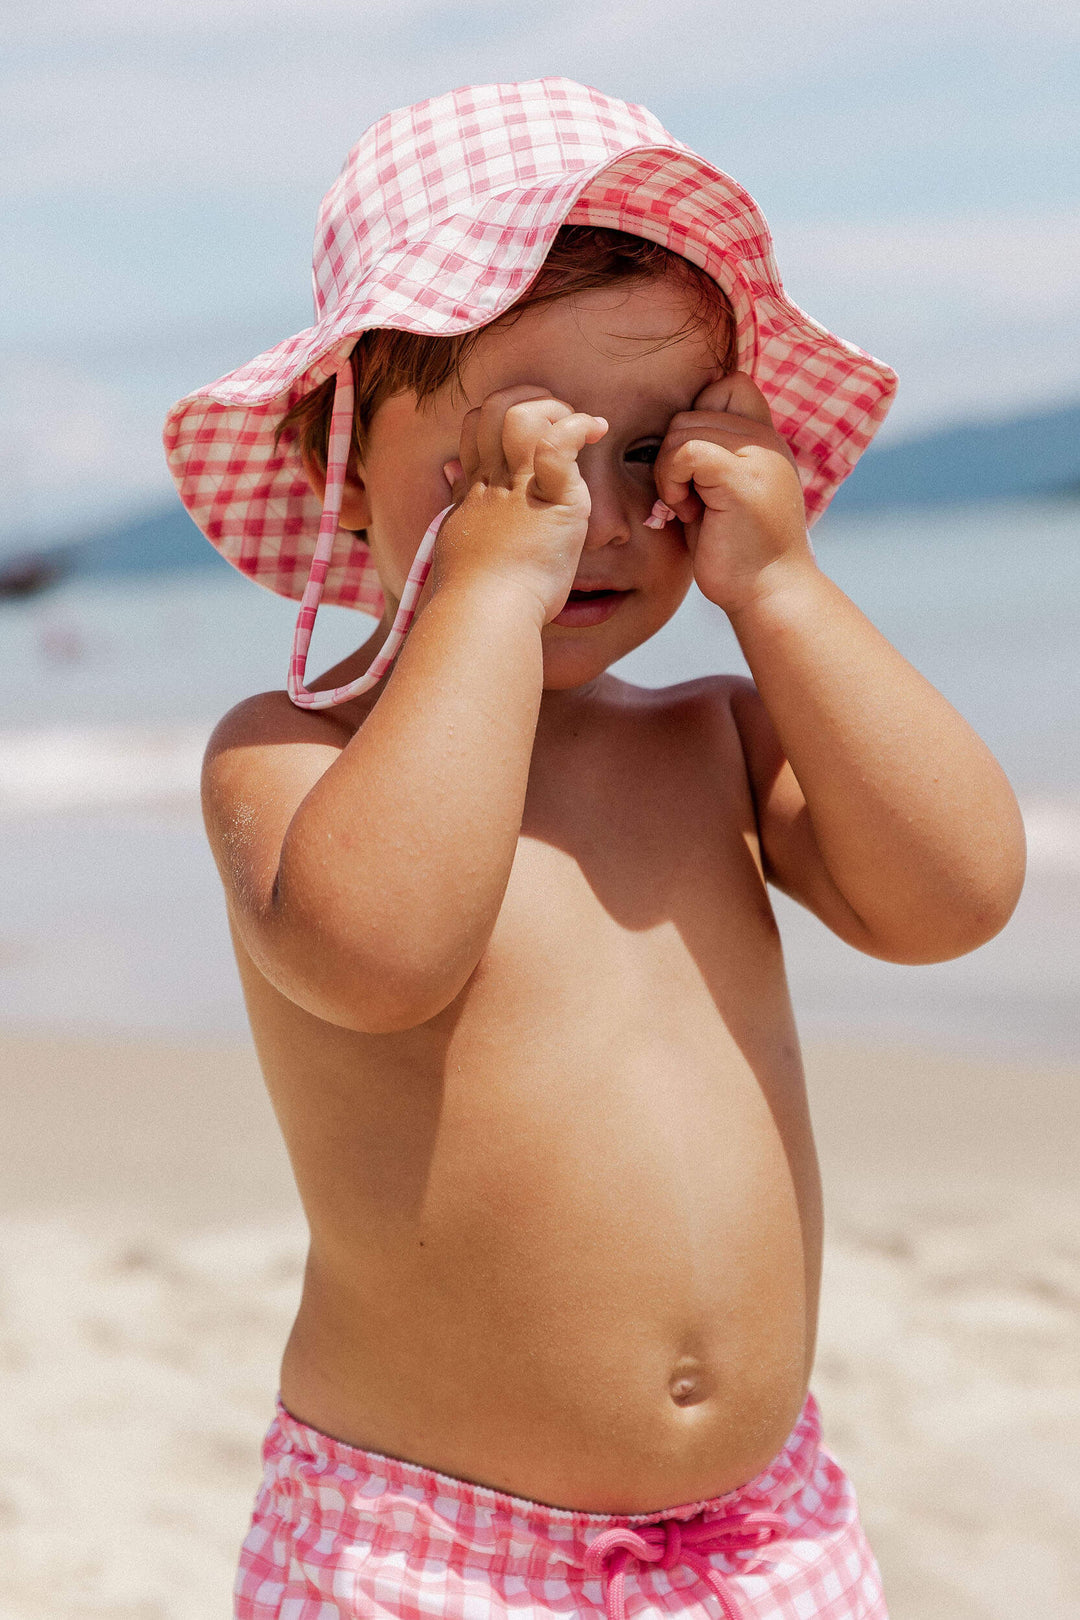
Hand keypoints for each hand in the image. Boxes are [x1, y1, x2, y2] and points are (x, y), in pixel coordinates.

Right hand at [431, 384, 607, 624]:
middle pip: (493, 409)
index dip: (500, 420)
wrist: (484, 614)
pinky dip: (579, 426)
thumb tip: (455, 489)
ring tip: (582, 428)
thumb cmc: (475, 598)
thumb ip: (462, 516)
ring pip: (521, 415)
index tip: (529, 441)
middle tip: (559, 424)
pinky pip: (559, 443)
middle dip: (529, 401)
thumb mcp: (459, 547)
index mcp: (475, 493)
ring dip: (555, 410)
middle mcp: (492, 482)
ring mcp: (520, 487)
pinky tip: (596, 431)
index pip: (476, 429)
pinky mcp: (552, 499)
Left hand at [652, 373, 813, 615]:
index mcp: (765, 439)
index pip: (727, 386)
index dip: (697, 417)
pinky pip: (685, 451)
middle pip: (692, 409)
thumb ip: (709, 456)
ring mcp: (759, 455)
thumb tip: (669, 431)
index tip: (694, 468)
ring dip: (669, 471)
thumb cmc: (737, 553)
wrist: (768, 593)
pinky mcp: (742, 477)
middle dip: (674, 454)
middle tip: (690, 499)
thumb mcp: (722, 494)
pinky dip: (672, 480)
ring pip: (681, 428)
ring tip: (691, 508)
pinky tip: (687, 512)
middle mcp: (767, 439)